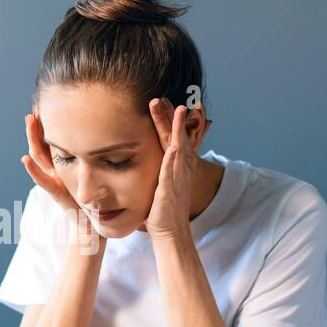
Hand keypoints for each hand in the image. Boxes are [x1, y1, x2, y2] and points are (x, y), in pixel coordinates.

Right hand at [20, 112, 98, 247]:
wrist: (93, 231)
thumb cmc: (100, 204)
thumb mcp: (101, 175)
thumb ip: (106, 159)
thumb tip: (122, 134)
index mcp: (70, 166)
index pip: (59, 140)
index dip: (54, 124)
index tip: (51, 104)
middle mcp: (60, 172)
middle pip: (46, 144)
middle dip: (40, 126)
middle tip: (35, 106)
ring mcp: (57, 183)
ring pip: (41, 158)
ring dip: (33, 139)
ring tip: (29, 121)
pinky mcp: (58, 196)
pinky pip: (45, 182)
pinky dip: (34, 172)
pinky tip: (25, 160)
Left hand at [145, 98, 198, 240]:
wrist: (169, 231)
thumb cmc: (162, 207)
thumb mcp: (160, 180)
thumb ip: (156, 165)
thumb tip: (147, 153)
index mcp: (176, 164)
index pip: (174, 135)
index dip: (171, 118)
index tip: (165, 99)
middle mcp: (180, 168)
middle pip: (178, 136)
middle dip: (173, 116)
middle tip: (166, 96)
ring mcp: (177, 178)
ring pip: (179, 147)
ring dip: (177, 129)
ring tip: (177, 109)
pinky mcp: (169, 190)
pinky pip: (172, 172)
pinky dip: (174, 158)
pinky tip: (175, 145)